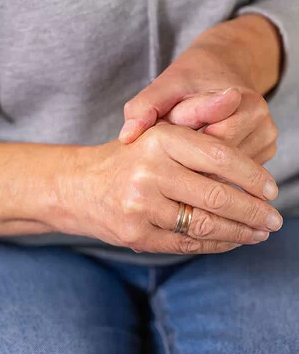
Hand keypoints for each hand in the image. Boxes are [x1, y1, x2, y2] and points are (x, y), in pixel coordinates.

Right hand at [56, 123, 282, 254]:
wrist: (79, 185)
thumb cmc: (127, 157)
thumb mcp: (157, 131)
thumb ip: (197, 121)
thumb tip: (235, 110)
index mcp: (158, 139)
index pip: (220, 157)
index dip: (252, 175)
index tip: (271, 189)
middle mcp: (148, 172)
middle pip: (218, 196)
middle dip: (254, 211)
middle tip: (274, 219)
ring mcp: (140, 206)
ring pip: (205, 224)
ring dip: (240, 232)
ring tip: (260, 232)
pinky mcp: (136, 235)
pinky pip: (187, 243)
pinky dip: (216, 244)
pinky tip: (232, 240)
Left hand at [119, 14, 280, 163]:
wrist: (221, 69)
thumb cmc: (189, 80)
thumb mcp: (163, 86)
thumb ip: (143, 107)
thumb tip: (127, 137)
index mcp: (243, 103)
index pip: (206, 144)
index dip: (179, 139)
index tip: (170, 123)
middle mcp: (262, 123)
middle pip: (216, 163)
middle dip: (188, 155)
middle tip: (175, 138)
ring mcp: (266, 142)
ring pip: (224, 173)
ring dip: (198, 164)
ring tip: (187, 142)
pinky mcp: (263, 156)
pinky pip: (231, 176)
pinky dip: (211, 168)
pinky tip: (198, 154)